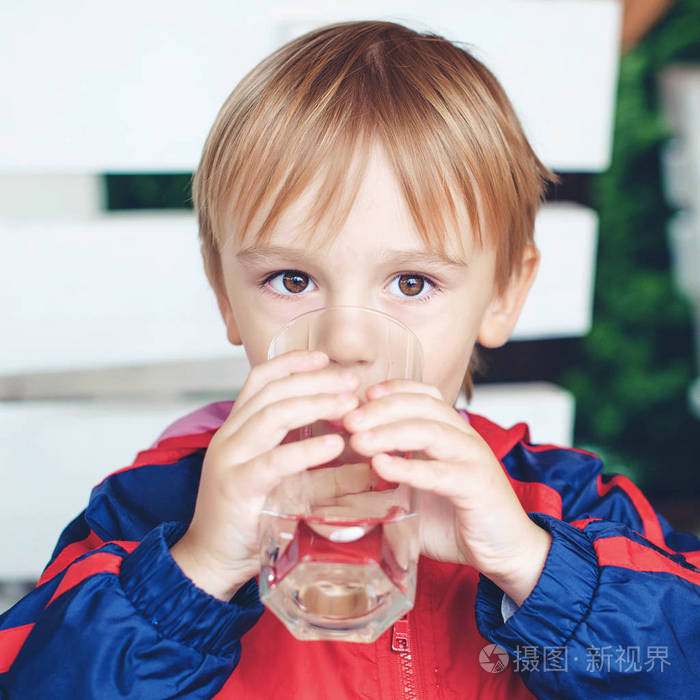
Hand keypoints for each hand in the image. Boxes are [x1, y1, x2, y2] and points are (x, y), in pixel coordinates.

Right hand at [170, 351, 360, 600]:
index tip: (325, 357)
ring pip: (272, 416)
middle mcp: (230, 437)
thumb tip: (367, 464)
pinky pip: (274, 461)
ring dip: (315, 404)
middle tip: (352, 381)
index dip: (292, 362)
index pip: (260, 380)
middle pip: (272, 391)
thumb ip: (321, 471)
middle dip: (315, 380)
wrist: (211, 562)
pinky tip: (336, 444)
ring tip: (350, 404)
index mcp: (237, 429)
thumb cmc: (249, 520)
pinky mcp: (236, 488)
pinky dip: (307, 449)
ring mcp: (229, 460)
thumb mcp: (288, 487)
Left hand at [342, 380, 551, 605]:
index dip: (394, 389)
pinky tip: (381, 467)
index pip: (425, 396)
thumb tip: (342, 478)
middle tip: (348, 419)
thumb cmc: (455, 521)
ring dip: (389, 432)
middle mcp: (464, 439)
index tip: (362, 395)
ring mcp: (472, 459)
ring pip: (429, 431)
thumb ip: (386, 482)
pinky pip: (439, 471)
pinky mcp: (476, 486)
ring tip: (357, 441)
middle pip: (423, 407)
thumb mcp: (414, 495)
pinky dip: (407, 467)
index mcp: (451, 434)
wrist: (505, 553)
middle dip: (382, 408)